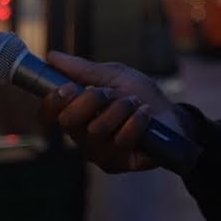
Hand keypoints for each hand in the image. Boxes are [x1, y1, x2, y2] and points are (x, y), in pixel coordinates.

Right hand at [38, 51, 186, 173]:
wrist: (172, 116)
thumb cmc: (140, 94)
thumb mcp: (114, 75)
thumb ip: (83, 69)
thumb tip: (52, 56)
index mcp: (76, 114)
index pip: (48, 114)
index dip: (52, 101)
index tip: (69, 87)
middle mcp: (82, 137)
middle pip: (69, 122)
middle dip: (91, 100)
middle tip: (111, 93)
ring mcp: (99, 153)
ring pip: (97, 130)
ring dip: (120, 108)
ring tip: (135, 103)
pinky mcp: (119, 163)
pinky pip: (121, 141)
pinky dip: (136, 121)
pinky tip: (146, 114)